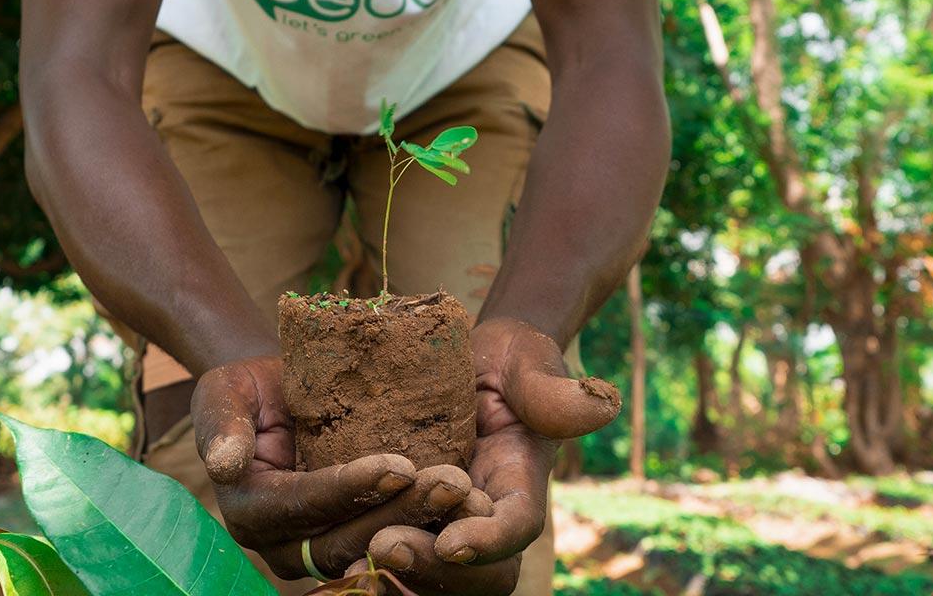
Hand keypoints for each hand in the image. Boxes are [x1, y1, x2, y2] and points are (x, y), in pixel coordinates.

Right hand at [191, 355, 476, 580]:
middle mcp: (283, 544)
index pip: (303, 506)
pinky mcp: (352, 540)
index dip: (349, 488)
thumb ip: (222, 422)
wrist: (281, 390)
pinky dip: (426, 528)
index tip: (398, 462)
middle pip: (345, 538)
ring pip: (374, 548)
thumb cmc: (252, 385)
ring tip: (462, 488)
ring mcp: (319, 550)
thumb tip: (223, 465)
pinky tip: (465, 505)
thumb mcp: (225, 390)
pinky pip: (391, 543)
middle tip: (450, 481)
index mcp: (251, 510)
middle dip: (399, 511)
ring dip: (420, 520)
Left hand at [365, 318, 620, 594]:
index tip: (454, 538)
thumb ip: (554, 390)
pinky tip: (331, 546)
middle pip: (475, 572)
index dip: (489, 540)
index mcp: (521, 483)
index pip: (517, 527)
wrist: (473, 359)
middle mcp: (486, 515)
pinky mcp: (408, 513)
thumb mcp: (531, 363)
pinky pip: (395, 552)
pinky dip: (367, 555)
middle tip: (387, 544)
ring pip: (434, 575)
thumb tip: (600, 403)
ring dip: (397, 569)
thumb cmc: (509, 358)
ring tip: (354, 551)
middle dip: (434, 568)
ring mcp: (447, 520)